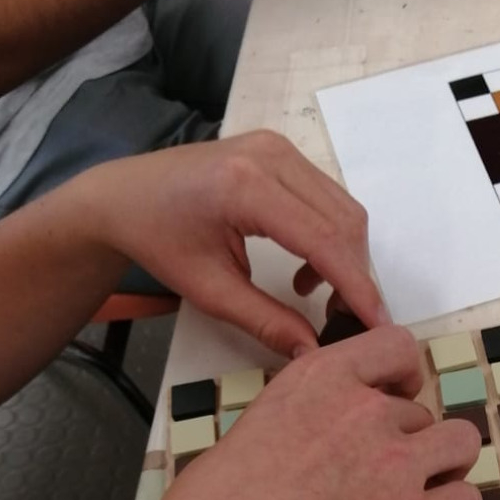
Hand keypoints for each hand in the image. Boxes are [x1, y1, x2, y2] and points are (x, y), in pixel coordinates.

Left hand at [64, 134, 385, 361]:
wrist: (123, 196)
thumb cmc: (157, 241)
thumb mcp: (208, 289)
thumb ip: (264, 321)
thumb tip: (313, 352)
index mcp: (245, 188)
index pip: (324, 239)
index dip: (356, 285)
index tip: (376, 322)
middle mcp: (270, 156)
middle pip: (344, 219)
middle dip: (354, 273)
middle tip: (345, 317)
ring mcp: (277, 147)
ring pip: (341, 206)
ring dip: (343, 254)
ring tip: (315, 295)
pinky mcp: (279, 150)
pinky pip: (324, 194)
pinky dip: (328, 233)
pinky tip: (303, 267)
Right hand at [155, 324, 481, 499]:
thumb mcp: (259, 423)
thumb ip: (308, 415)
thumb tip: (327, 435)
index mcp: (322, 378)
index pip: (395, 346)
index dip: (403, 374)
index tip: (396, 394)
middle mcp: (367, 412)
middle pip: (419, 412)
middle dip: (403, 440)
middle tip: (373, 475)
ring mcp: (397, 464)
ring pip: (460, 442)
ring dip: (444, 463)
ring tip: (419, 489)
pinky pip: (467, 499)